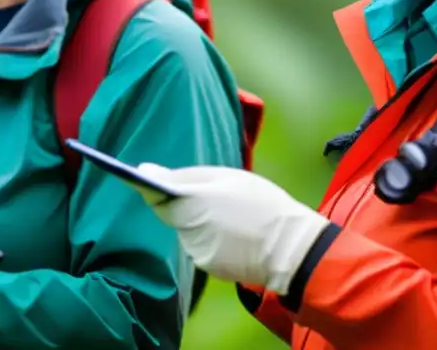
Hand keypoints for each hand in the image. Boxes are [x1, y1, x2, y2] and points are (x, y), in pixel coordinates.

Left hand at [134, 164, 330, 293]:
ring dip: (198, 222)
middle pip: (172, 214)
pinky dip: (209, 239)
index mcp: (192, 201)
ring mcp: (196, 251)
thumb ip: (184, 175)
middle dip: (185, 205)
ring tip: (229, 216)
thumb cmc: (261, 203)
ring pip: (186, 230)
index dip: (153, 188)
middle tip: (214, 198)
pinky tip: (232, 234)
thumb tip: (144, 170)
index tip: (151, 181)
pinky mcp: (206, 266)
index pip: (156, 195)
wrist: (291, 248)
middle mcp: (188, 229)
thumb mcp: (227, 178)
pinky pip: (199, 246)